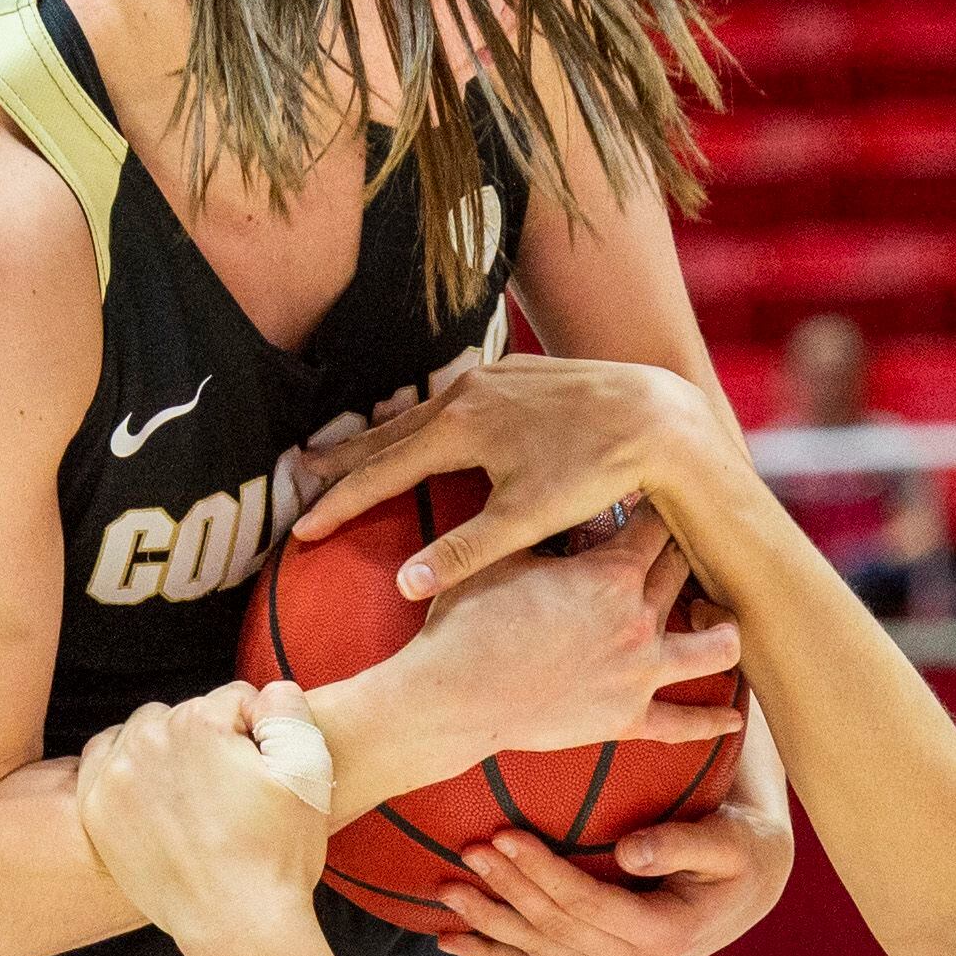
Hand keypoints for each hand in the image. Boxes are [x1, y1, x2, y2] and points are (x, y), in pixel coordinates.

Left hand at [75, 682, 329, 955]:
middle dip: (209, 740)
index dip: (260, 734)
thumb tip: (265, 692)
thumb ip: (289, 711)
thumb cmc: (279, 853)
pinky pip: (104, 762)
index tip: (266, 774)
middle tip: (233, 791)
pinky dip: (127, 770)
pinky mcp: (96, 809)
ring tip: (197, 797)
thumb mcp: (309, 774)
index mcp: (200, 724)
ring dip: (167, 751)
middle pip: (184, 714)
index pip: (234, 700)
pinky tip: (156, 798)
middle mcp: (147, 739)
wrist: (237, 925)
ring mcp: (115, 775)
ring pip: (142, 734)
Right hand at [294, 357, 725, 593]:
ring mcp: (490, 378)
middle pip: (389, 434)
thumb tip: (405, 583)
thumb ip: (465, 552)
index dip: (340, 504)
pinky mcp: (516, 372)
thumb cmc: (595, 473)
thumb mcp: (526, 521)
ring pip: (421, 413)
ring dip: (383, 436)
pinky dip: (425, 420)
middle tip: (301, 476)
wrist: (655, 415)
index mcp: (457, 430)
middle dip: (344, 460)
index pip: (381, 474)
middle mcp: (464, 394)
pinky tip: (421, 428)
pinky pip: (454, 399)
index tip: (302, 527)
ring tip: (350, 452)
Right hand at [389, 512, 742, 776]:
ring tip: (723, 623)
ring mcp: (640, 673)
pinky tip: (734, 719)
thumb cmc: (467, 620)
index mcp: (612, 573)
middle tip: (690, 541)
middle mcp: (640, 619)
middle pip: (686, 575)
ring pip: (714, 648)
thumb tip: (545, 491)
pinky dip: (713, 722)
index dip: (660, 505)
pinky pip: (684, 724)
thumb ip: (539, 525)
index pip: (657, 526)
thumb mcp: (503, 554)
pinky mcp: (629, 720)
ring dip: (725, 631)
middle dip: (688, 553)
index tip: (662, 493)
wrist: (454, 697)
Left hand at [443, 781, 794, 955]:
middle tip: (466, 850)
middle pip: (555, 928)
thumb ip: (683, 843)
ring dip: (488, 924)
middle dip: (508, 890)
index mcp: (665, 936)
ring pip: (537, 952)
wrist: (747, 888)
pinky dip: (492, 955)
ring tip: (444, 891)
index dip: (542, 872)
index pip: (588, 904)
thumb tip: (632, 852)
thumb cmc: (737, 851)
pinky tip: (450, 943)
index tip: (503, 833)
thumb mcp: (728, 840)